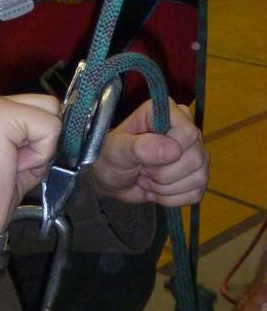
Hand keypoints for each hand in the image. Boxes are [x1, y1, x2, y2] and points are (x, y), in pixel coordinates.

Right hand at [0, 92, 60, 252]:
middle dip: (42, 140)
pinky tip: (11, 168)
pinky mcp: (0, 113)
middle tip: (12, 167)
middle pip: (47, 105)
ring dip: (42, 146)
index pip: (36, 110)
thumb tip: (60, 138)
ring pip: (51, 112)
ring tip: (10, 167)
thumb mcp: (11, 164)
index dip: (37, 144)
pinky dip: (41, 154)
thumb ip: (29, 145)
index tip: (10, 168)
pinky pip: (50, 126)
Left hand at [90, 99, 207, 206]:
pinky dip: (172, 198)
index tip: (145, 157)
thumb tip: (174, 150)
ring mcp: (195, 153)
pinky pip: (197, 194)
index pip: (188, 132)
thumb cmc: (111, 156)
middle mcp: (185, 129)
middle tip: (142, 168)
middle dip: (163, 173)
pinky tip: (157, 189)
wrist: (112, 180)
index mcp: (166, 112)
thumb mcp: (117, 150)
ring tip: (147, 177)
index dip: (170, 151)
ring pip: (199, 177)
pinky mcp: (197, 177)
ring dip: (166, 187)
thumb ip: (140, 146)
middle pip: (195, 157)